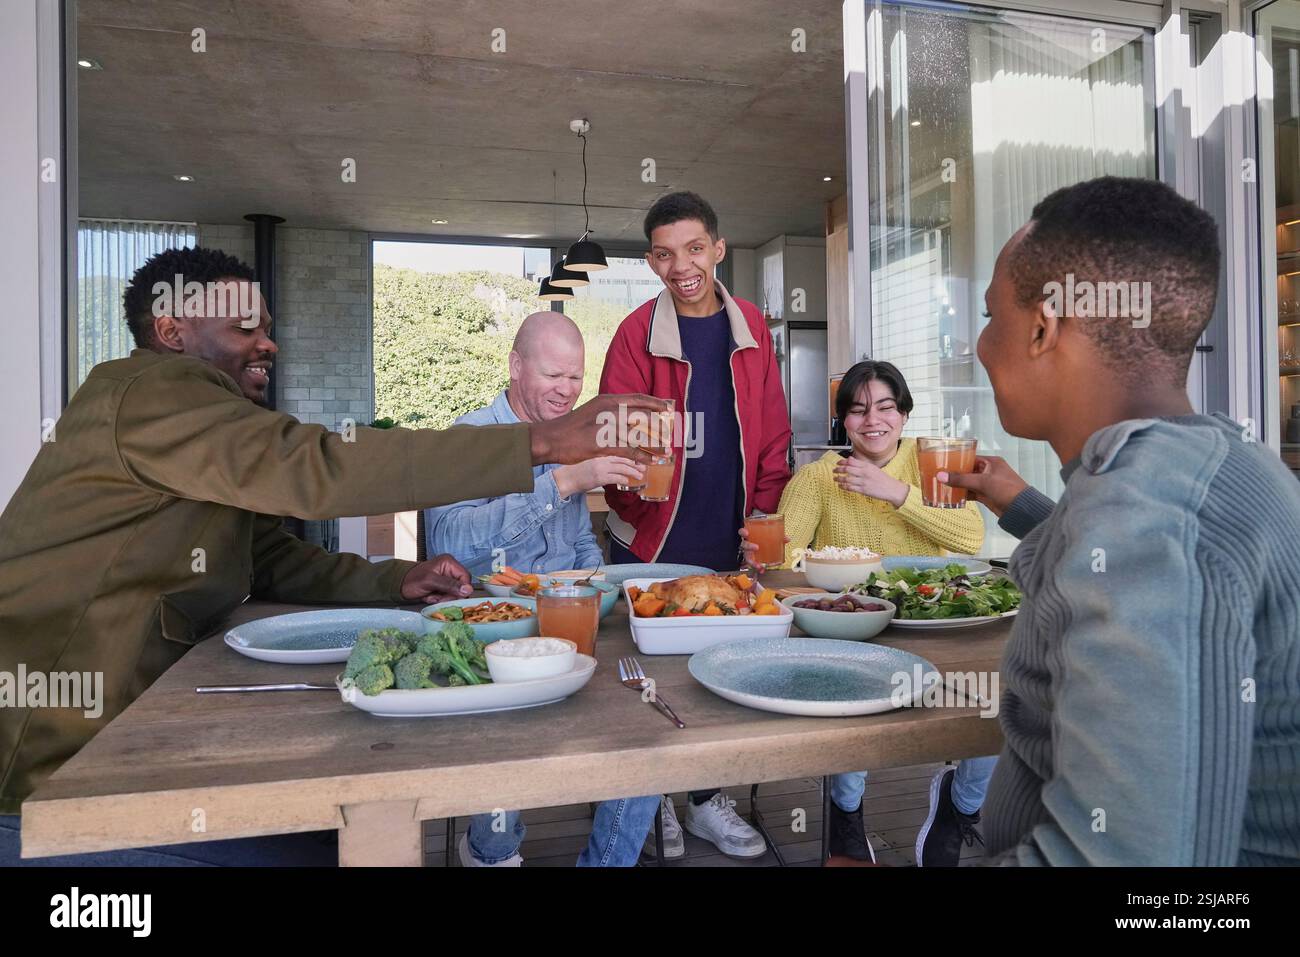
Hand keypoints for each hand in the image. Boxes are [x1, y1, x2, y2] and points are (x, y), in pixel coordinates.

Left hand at [400, 553, 472, 602]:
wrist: (399, 587)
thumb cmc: (411, 580)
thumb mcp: (430, 581)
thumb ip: (449, 585)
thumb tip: (468, 589)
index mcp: (449, 562)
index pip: (465, 577)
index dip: (461, 589)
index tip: (452, 597)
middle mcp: (450, 569)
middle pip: (461, 586)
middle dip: (450, 595)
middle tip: (437, 598)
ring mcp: (446, 578)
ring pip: (455, 594)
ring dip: (443, 598)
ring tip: (431, 596)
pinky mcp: (443, 587)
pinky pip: (448, 597)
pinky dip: (440, 599)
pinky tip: (430, 597)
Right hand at [528, 393, 670, 466]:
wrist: (551, 438)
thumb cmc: (570, 427)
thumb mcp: (592, 412)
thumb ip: (609, 412)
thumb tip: (625, 416)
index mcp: (606, 400)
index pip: (637, 398)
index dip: (654, 402)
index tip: (667, 406)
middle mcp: (609, 411)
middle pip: (642, 416)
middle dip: (659, 425)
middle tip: (670, 431)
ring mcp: (606, 428)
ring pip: (638, 435)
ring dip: (654, 444)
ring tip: (666, 449)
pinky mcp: (603, 445)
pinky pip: (629, 451)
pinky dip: (642, 456)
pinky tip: (651, 461)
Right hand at [554, 456, 644, 498]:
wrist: (566, 478)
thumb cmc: (577, 472)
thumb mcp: (591, 462)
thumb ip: (603, 462)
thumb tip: (616, 467)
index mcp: (600, 454)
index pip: (618, 453)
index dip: (630, 457)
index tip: (638, 460)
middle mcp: (601, 458)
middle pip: (622, 459)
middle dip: (634, 464)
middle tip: (643, 468)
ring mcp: (600, 468)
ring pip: (621, 468)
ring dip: (632, 472)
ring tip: (639, 476)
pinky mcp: (599, 478)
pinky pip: (615, 478)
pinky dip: (623, 479)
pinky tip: (627, 482)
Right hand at [738, 526, 789, 571]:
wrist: (761, 542)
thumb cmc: (762, 537)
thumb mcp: (769, 534)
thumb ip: (777, 535)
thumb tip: (787, 538)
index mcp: (749, 535)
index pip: (742, 532)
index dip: (743, 532)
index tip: (746, 533)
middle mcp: (747, 543)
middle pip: (744, 545)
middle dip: (749, 546)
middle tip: (756, 547)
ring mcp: (748, 552)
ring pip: (746, 557)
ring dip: (752, 562)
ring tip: (759, 565)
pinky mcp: (751, 558)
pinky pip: (752, 563)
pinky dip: (757, 567)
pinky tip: (762, 570)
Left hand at [832, 458, 909, 507]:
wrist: (892, 489)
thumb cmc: (883, 479)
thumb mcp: (873, 468)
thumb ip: (862, 465)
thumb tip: (850, 460)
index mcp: (867, 466)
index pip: (851, 461)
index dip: (842, 461)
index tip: (838, 462)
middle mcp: (864, 472)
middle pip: (847, 468)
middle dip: (838, 469)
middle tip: (834, 470)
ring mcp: (863, 481)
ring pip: (847, 478)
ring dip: (839, 478)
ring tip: (835, 478)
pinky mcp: (863, 490)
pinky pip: (850, 487)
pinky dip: (843, 486)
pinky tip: (841, 486)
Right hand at [936, 455, 1027, 517]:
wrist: (1021, 509)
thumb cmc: (1007, 489)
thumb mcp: (983, 482)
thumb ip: (961, 479)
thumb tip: (941, 476)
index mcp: (991, 462)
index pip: (970, 458)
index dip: (957, 460)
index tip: (943, 462)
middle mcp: (989, 471)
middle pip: (967, 470)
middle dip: (955, 474)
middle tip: (939, 474)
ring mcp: (987, 484)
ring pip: (968, 482)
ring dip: (957, 485)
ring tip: (941, 485)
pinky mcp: (986, 495)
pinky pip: (971, 493)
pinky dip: (962, 494)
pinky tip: (951, 496)